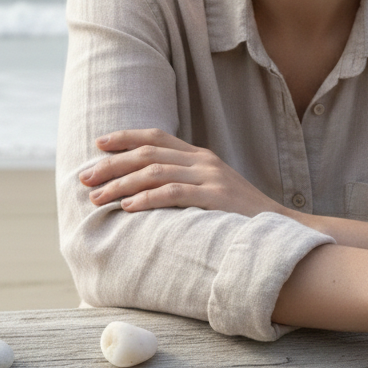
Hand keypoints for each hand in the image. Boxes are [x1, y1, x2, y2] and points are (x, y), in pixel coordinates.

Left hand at [79, 128, 280, 217]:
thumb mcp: (211, 192)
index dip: (125, 137)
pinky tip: (128, 207)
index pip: (156, 137)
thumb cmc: (240, 217)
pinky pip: (173, 193)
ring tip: (98, 198)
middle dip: (112, 165)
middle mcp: (203, 161)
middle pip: (148, 154)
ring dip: (121, 184)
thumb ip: (184, 184)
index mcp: (200, 156)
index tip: (98, 145)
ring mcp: (211, 178)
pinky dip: (147, 198)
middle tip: (85, 178)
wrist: (282, 229)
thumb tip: (144, 190)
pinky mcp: (216, 198)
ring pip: (155, 172)